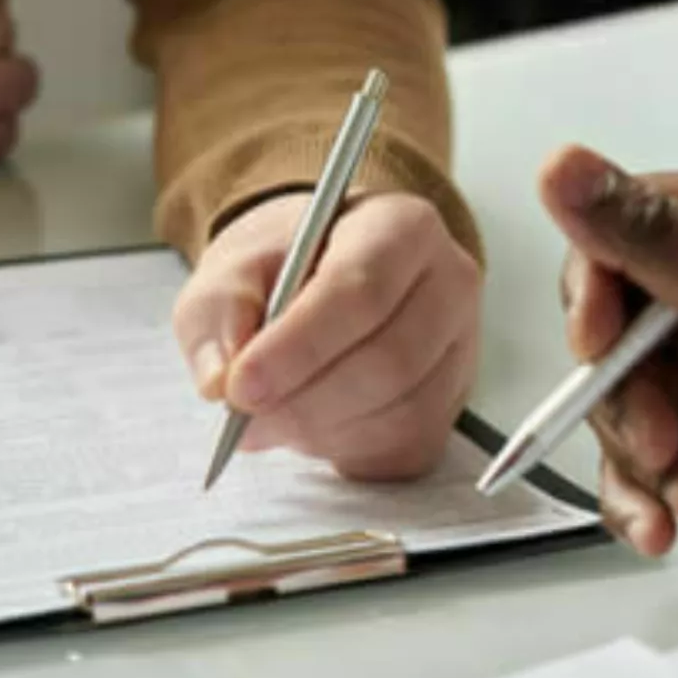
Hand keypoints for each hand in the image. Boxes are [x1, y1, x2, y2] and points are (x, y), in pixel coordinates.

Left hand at [172, 192, 481, 481]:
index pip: (362, 291)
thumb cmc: (283, 267)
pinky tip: (308, 424)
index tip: (242, 384)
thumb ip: (220, 313)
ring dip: (317, 429)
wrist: (315, 277)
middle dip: (303, 401)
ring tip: (267, 415)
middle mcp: (447, 285)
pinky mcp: (448, 408)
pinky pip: (402, 446)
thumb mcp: (232, 269)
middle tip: (242, 415)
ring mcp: (458, 350)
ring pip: (398, 412)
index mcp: (401, 227)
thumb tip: (219, 379)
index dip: (299, 348)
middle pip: (389, 362)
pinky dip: (342, 449)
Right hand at [538, 146, 677, 581]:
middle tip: (663, 433)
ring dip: (641, 453)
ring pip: (612, 399)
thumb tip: (564, 169)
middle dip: (623, 392)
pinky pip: (632, 460)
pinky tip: (670, 517)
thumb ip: (658, 238)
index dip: (596, 287)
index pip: (622, 228)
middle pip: (606, 324)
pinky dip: (642, 493)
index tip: (599, 340)